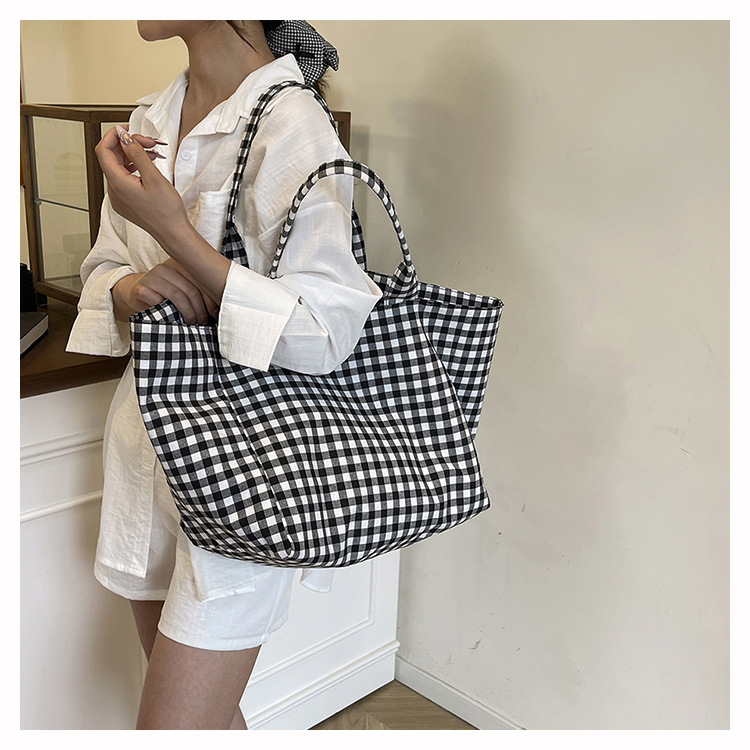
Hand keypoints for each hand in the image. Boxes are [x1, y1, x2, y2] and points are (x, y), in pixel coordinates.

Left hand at [95, 125, 188, 245]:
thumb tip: (123, 137)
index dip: (113, 136)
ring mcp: (118, 197)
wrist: (173, 233)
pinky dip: (135, 168)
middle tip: (149, 142)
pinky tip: (149, 166)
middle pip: (112, 157)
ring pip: (119, 167)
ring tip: (153, 154)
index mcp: (117, 183)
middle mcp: (113, 191)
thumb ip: (136, 154)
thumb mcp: (154, 177)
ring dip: (133, 156)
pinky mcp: (125, 202)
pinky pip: (124, 179)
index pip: (103, 150)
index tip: (128, 129)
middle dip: (129, 145)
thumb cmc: (167, 210)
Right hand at [112, 259, 218, 324]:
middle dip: (200, 310)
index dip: (211, 300)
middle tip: (203, 323)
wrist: (135, 294)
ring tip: (192, 324)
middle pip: (191, 290)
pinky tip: (172, 320)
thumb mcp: (183, 290)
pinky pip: (156, 300)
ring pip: (177, 295)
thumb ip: (199, 291)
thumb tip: (222, 305)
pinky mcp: (140, 289)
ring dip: (188, 313)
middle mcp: (166, 268)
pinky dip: (166, 312)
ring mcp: (151, 277)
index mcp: (180, 265)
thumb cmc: (165, 296)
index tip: (215, 314)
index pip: (201, 281)